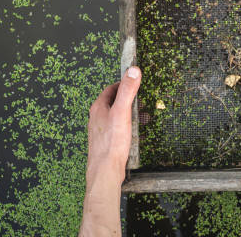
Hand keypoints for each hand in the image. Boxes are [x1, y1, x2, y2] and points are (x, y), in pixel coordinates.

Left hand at [86, 66, 140, 183]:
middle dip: (129, 99)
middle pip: (114, 102)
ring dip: (130, 113)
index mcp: (98, 108)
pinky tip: (136, 132)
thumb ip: (127, 90)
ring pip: (117, 115)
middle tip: (143, 100)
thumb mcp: (122, 112)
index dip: (124, 84)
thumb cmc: (112, 142)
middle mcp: (97, 117)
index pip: (111, 88)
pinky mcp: (106, 141)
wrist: (105, 170)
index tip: (136, 82)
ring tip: (143, 116)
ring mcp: (101, 130)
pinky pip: (118, 128)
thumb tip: (133, 70)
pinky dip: (129, 126)